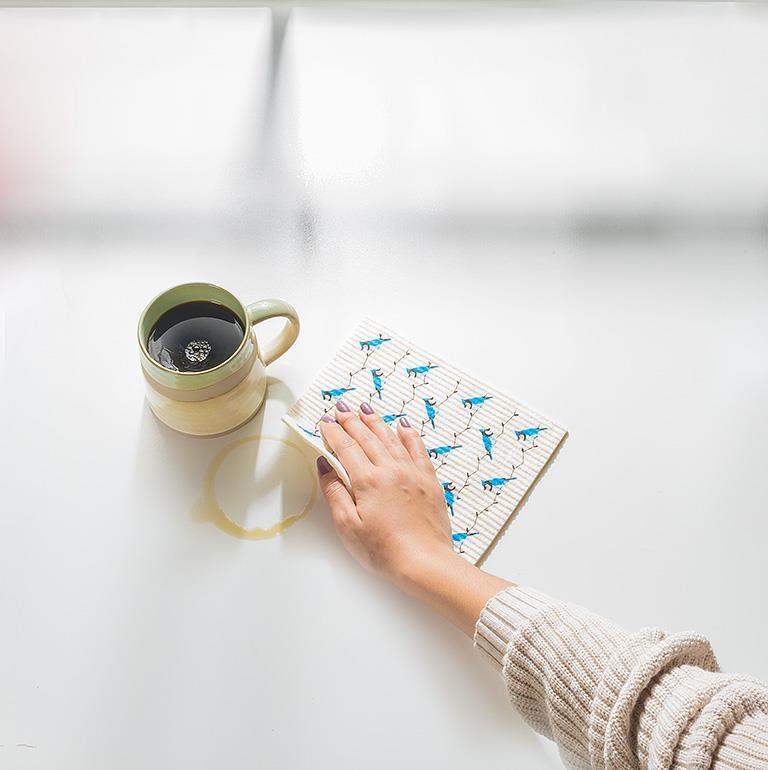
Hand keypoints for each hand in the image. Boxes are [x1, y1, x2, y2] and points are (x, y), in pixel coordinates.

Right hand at [316, 401, 452, 582]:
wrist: (425, 563)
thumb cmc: (384, 551)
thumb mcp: (348, 526)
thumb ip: (335, 492)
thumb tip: (325, 467)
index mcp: (368, 481)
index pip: (346, 447)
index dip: (333, 433)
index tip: (324, 422)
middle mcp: (391, 470)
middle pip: (367, 437)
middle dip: (351, 421)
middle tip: (340, 408)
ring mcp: (412, 473)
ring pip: (390, 438)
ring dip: (375, 421)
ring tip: (364, 408)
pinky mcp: (429, 480)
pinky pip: (418, 449)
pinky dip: (409, 434)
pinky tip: (402, 425)